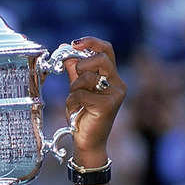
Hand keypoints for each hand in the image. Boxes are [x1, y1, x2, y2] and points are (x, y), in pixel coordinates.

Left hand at [64, 37, 126, 167]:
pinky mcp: (108, 105)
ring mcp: (115, 95)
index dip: (91, 42)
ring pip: (87, 78)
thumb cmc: (84, 115)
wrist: (88, 142)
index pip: (107, 50)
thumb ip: (74, 70)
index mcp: (112, 77)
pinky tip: (77, 112)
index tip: (74, 43)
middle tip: (74, 76)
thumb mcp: (77, 89)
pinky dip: (73, 102)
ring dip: (73, 89)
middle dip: (81, 65)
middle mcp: (118, 84)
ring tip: (76, 102)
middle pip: (101, 58)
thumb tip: (66, 49)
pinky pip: (82, 94)